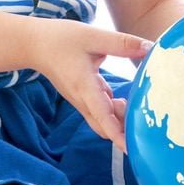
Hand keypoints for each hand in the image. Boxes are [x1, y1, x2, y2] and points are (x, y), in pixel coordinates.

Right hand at [28, 19, 152, 151]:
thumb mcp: (93, 37)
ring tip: (138, 108)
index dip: (117, 134)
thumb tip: (149, 48)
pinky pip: (98, 111)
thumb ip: (121, 44)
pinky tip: (125, 101)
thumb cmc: (61, 39)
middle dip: (123, 130)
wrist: (34, 45)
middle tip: (144, 125)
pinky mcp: (81, 96)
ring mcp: (80, 100)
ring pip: (101, 120)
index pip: (102, 116)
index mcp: (84, 86)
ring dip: (118, 120)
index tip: (131, 147)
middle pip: (104, 126)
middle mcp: (82, 99)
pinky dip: (112, 111)